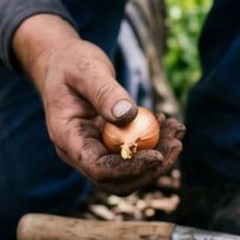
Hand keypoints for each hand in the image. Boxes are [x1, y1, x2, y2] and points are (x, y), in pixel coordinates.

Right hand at [13, 13, 183, 193]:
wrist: (62, 61)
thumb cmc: (69, 62)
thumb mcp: (85, 70)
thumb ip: (104, 92)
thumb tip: (129, 116)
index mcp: (67, 139)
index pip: (99, 168)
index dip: (129, 168)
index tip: (158, 156)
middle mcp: (79, 152)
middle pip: (117, 179)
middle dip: (150, 168)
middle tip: (176, 143)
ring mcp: (94, 150)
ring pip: (129, 170)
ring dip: (158, 155)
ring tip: (177, 130)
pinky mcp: (108, 143)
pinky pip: (133, 153)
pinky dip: (154, 142)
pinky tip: (166, 122)